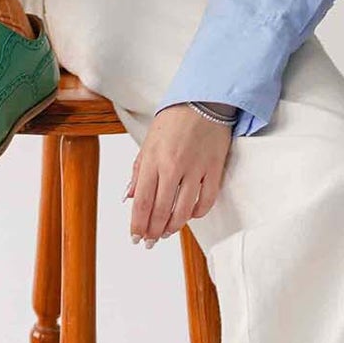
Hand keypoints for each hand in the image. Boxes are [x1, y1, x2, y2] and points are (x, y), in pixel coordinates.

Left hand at [125, 104, 231, 247]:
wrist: (203, 100)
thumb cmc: (173, 120)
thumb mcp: (148, 142)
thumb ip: (138, 171)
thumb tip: (129, 197)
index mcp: (153, 160)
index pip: (142, 201)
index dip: (138, 224)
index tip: (136, 237)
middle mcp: (173, 167)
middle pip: (161, 210)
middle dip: (153, 231)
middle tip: (150, 242)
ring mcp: (195, 169)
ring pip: (183, 210)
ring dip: (173, 227)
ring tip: (167, 233)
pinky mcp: (214, 169)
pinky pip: (206, 200)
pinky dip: (197, 213)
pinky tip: (190, 216)